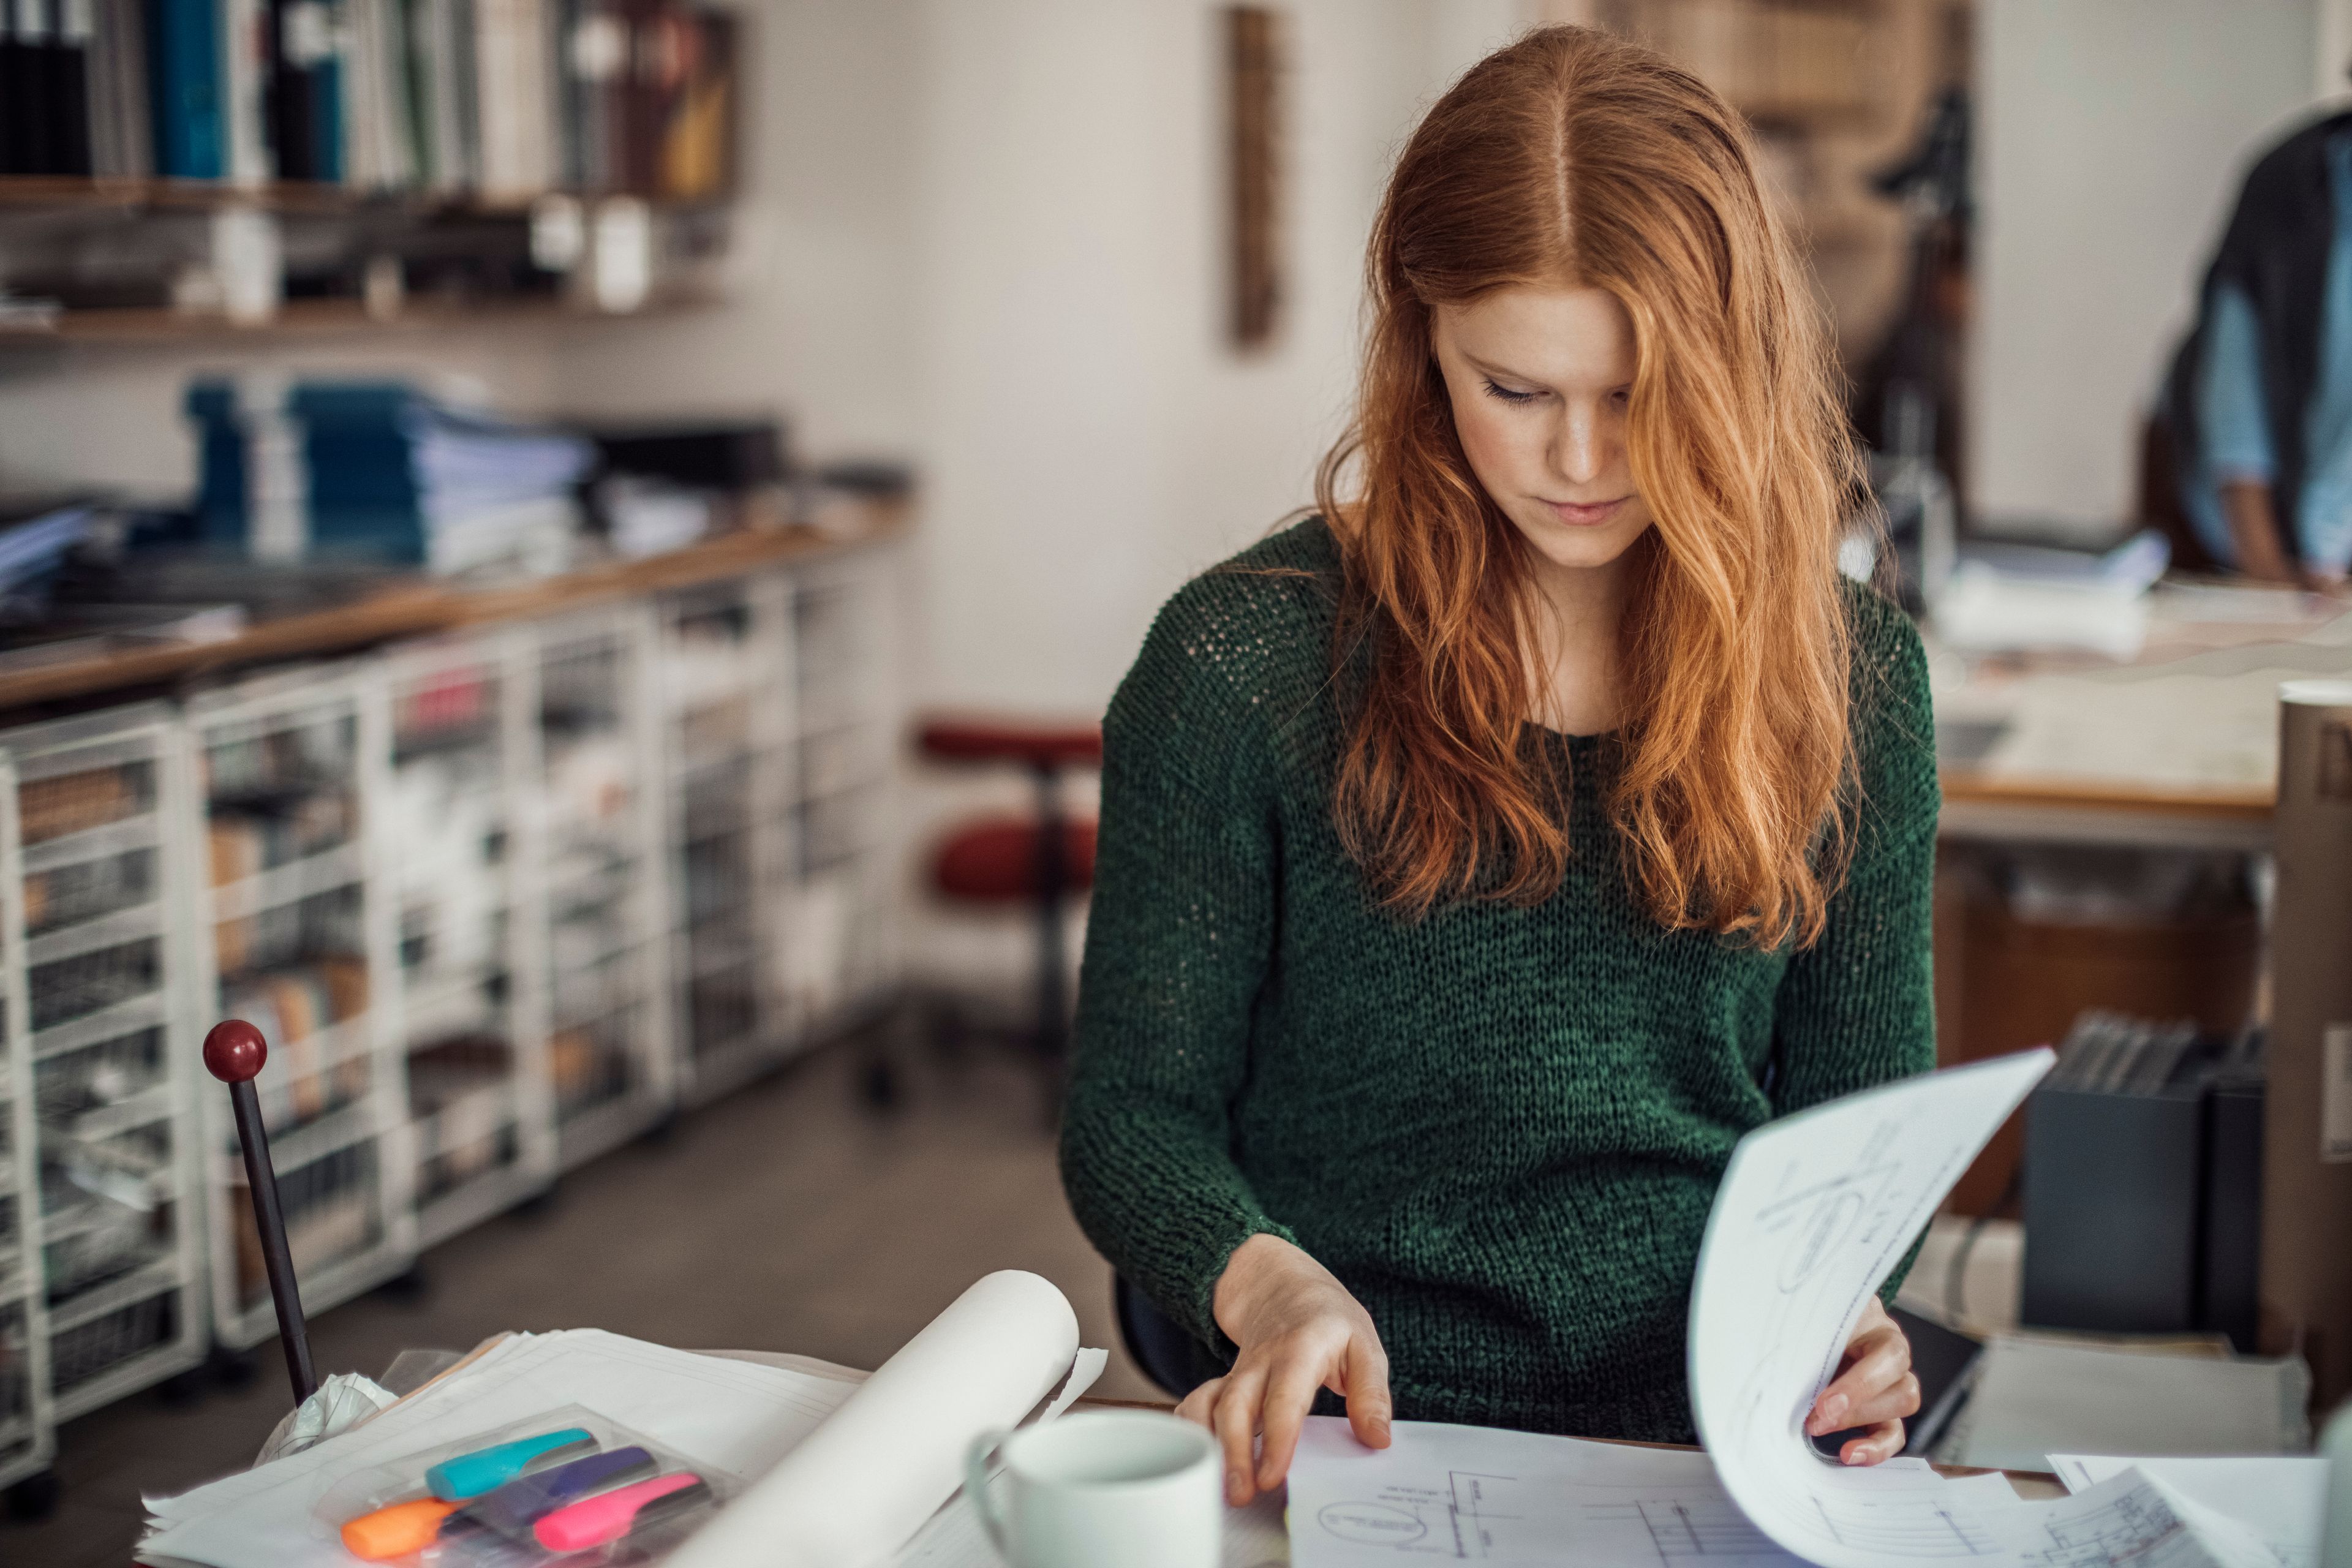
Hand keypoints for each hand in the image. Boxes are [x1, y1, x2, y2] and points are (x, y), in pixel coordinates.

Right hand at [1176, 1233, 1391, 1504]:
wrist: (1283, 1287)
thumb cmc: (1329, 1321)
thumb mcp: (1364, 1344)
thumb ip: (1372, 1393)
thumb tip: (1377, 1439)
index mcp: (1299, 1350)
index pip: (1284, 1398)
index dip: (1276, 1439)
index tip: (1272, 1477)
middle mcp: (1260, 1362)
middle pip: (1235, 1405)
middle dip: (1233, 1452)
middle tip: (1240, 1495)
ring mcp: (1238, 1373)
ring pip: (1209, 1405)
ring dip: (1208, 1446)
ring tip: (1217, 1489)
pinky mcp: (1224, 1384)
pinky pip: (1197, 1403)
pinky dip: (1191, 1430)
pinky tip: (1198, 1460)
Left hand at [1806, 1297, 1918, 1464]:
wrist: (1797, 1323)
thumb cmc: (1799, 1322)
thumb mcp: (1802, 1323)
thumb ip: (1803, 1341)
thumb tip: (1788, 1376)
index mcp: (1871, 1318)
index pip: (1885, 1349)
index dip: (1860, 1383)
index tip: (1824, 1405)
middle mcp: (1888, 1346)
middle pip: (1900, 1378)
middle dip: (1856, 1405)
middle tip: (1815, 1419)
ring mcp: (1890, 1378)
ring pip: (1903, 1402)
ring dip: (1861, 1422)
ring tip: (1820, 1428)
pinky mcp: (1884, 1408)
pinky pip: (1894, 1432)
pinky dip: (1875, 1448)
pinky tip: (1849, 1454)